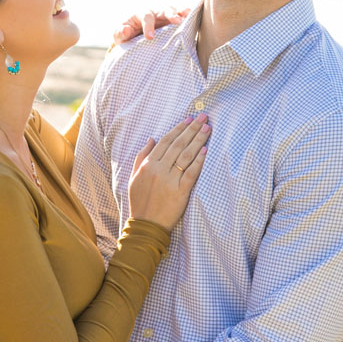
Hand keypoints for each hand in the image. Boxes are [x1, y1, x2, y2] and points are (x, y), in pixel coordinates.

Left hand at [113, 6, 190, 43]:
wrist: (133, 35)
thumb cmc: (126, 35)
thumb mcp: (119, 35)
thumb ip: (120, 33)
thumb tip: (125, 29)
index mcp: (140, 13)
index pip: (146, 16)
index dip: (148, 26)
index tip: (150, 37)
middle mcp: (154, 11)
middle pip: (163, 9)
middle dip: (170, 14)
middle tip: (177, 21)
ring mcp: (164, 15)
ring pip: (174, 10)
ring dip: (181, 12)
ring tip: (188, 15)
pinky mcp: (171, 21)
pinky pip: (180, 16)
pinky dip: (186, 16)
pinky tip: (193, 18)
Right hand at [128, 114, 209, 229]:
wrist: (146, 224)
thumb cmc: (140, 200)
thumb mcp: (134, 176)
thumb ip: (142, 156)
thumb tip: (152, 138)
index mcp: (148, 164)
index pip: (166, 141)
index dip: (179, 128)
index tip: (189, 119)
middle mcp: (159, 169)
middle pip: (178, 145)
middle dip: (192, 129)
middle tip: (203, 117)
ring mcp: (170, 180)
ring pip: (186, 155)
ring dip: (198, 140)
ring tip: (207, 129)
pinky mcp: (180, 192)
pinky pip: (191, 173)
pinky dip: (198, 161)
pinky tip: (205, 150)